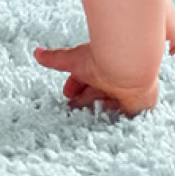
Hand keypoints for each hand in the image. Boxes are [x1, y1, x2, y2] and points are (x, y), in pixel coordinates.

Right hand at [33, 43, 157, 113]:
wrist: (129, 66)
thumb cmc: (104, 59)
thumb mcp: (73, 60)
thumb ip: (55, 59)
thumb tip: (36, 52)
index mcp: (99, 68)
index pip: (85, 80)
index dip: (74, 86)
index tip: (66, 94)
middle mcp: (112, 80)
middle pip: (95, 93)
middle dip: (83, 100)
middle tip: (72, 110)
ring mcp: (125, 93)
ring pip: (108, 105)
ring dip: (96, 110)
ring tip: (85, 118)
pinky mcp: (137, 106)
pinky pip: (125, 116)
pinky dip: (115, 119)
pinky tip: (106, 123)